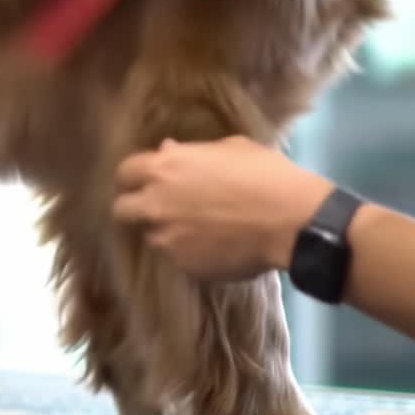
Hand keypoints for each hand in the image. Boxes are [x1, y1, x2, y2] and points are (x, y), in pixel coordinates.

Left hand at [111, 136, 333, 281]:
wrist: (292, 220)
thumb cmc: (265, 175)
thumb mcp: (230, 149)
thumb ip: (190, 152)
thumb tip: (167, 150)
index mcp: (163, 169)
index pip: (124, 172)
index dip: (133, 177)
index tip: (143, 181)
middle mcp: (155, 204)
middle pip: (122, 209)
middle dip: (134, 208)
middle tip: (158, 209)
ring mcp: (166, 238)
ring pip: (150, 236)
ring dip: (165, 231)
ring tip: (196, 229)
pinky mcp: (183, 265)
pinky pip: (176, 257)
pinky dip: (188, 252)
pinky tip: (213, 246)